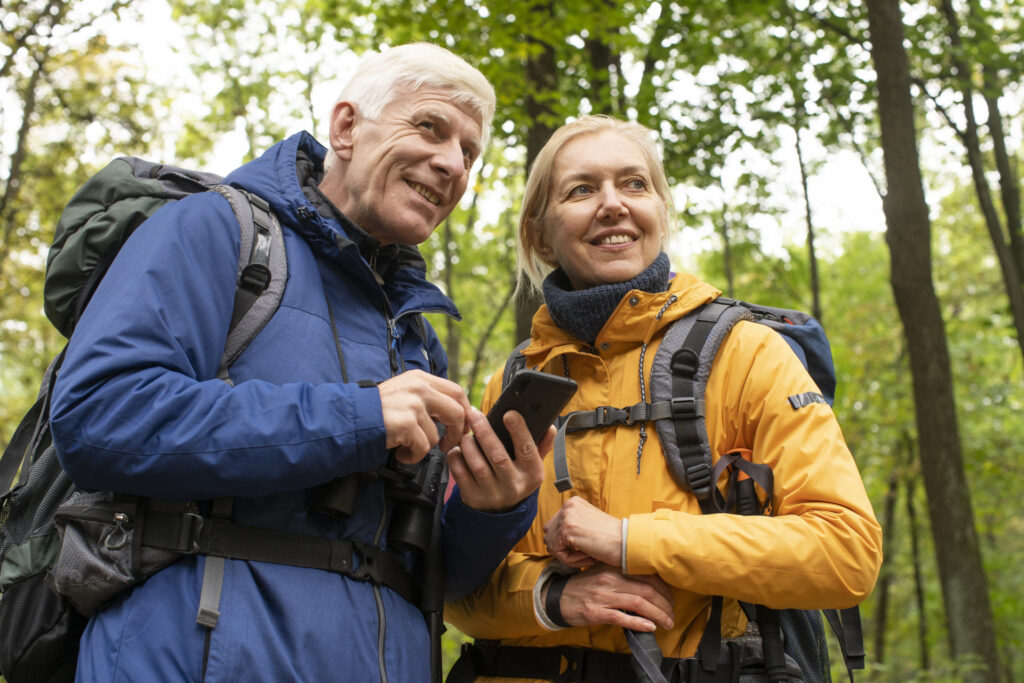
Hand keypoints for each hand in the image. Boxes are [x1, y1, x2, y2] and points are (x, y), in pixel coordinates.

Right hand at [377, 370, 471, 463]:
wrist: (350, 418)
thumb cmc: (375, 410)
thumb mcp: (403, 392)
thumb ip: (426, 396)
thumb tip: (453, 411)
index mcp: (420, 379)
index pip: (457, 391)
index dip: (464, 412)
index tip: (462, 427)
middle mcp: (419, 388)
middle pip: (457, 411)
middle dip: (457, 433)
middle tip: (447, 444)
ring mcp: (413, 405)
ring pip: (437, 435)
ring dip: (424, 447)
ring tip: (408, 448)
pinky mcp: (407, 423)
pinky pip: (423, 448)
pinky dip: (413, 456)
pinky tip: (401, 452)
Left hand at [446, 408, 548, 511]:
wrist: (500, 512)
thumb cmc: (517, 478)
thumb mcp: (532, 465)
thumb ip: (541, 445)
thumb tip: (549, 427)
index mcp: (532, 474)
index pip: (527, 450)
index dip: (519, 430)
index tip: (509, 413)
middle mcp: (513, 486)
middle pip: (498, 456)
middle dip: (485, 432)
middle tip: (475, 414)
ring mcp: (492, 494)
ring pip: (477, 464)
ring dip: (468, 444)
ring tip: (466, 433)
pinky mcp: (473, 497)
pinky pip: (460, 473)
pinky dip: (456, 456)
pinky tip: (458, 448)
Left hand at [543, 496, 622, 567]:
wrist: (628, 543)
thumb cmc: (612, 540)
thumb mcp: (589, 526)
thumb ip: (572, 527)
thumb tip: (551, 541)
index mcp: (573, 503)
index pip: (554, 527)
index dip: (567, 543)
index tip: (586, 547)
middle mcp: (568, 505)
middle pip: (549, 535)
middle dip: (564, 549)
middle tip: (586, 554)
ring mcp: (566, 516)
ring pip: (551, 545)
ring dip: (568, 556)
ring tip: (588, 555)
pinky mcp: (566, 530)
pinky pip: (556, 552)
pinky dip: (571, 561)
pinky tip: (589, 557)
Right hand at [550, 565, 673, 631]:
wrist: (558, 597)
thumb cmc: (584, 586)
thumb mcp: (603, 573)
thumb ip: (624, 575)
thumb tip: (651, 584)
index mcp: (613, 568)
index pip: (647, 576)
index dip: (665, 589)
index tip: (672, 599)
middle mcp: (610, 579)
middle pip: (647, 590)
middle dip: (665, 605)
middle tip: (672, 614)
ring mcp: (603, 596)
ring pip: (639, 604)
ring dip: (658, 615)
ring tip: (667, 623)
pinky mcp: (596, 612)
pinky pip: (622, 618)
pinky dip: (639, 623)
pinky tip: (649, 627)